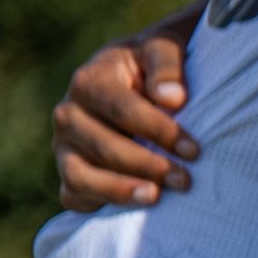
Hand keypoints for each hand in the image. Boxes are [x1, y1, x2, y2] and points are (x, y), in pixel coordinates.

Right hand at [53, 35, 194, 210]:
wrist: (138, 75)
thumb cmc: (156, 63)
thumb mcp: (166, 47)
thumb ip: (167, 65)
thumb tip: (172, 98)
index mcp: (90, 80)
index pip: (121, 110)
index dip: (158, 131)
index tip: (193, 150)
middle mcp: (68, 113)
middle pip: (102, 146)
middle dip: (146, 165)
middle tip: (184, 180)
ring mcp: (64, 145)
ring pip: (79, 176)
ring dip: (118, 190)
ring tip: (155, 198)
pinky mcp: (69, 171)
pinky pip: (72, 196)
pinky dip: (97, 205)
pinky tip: (131, 211)